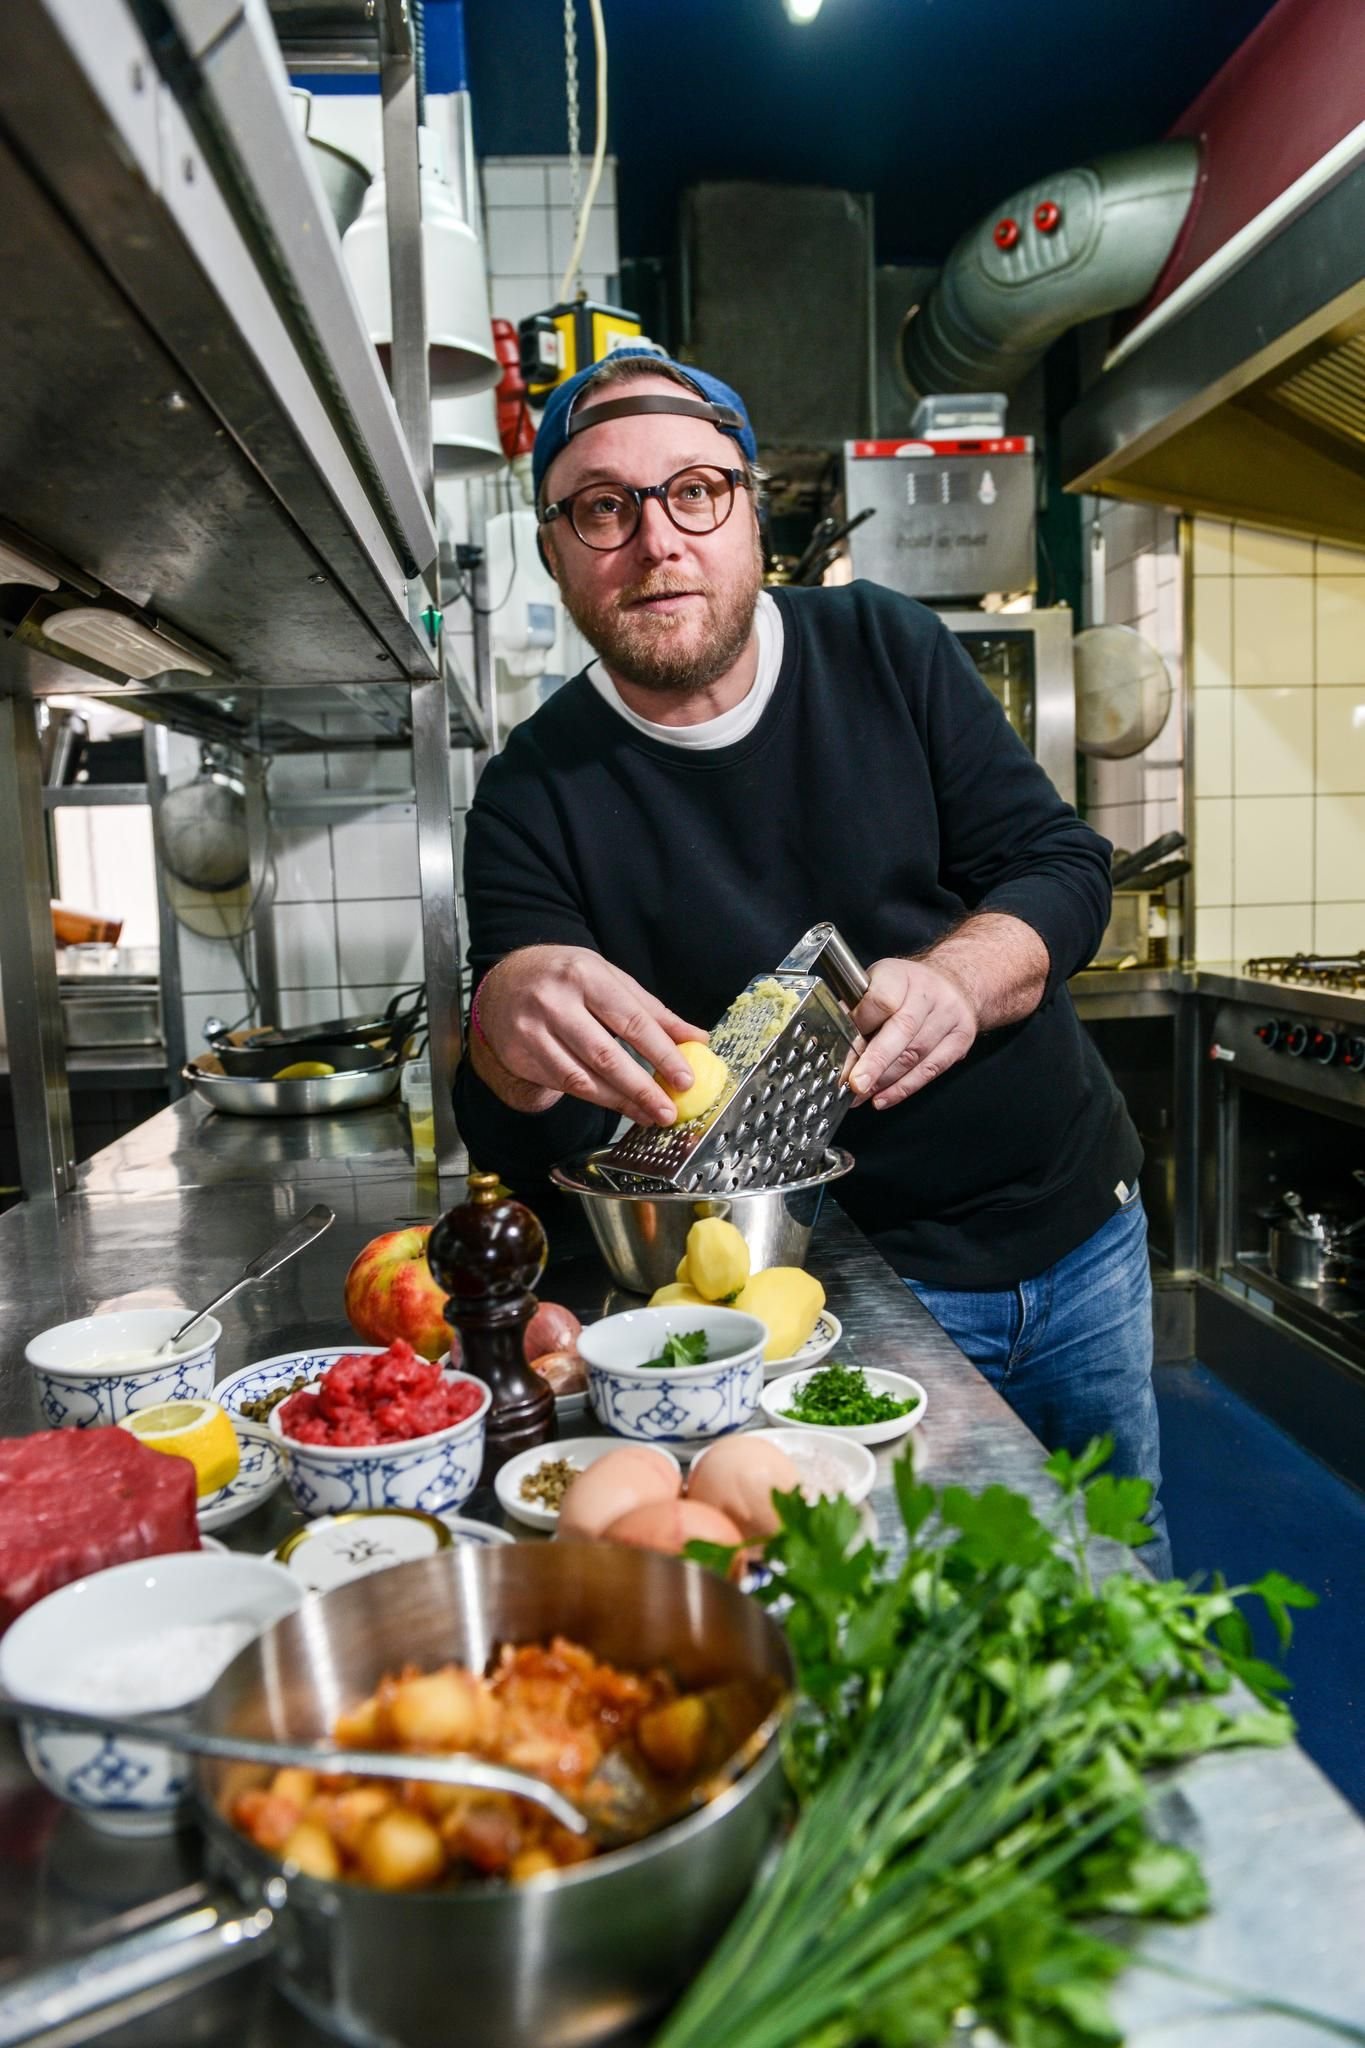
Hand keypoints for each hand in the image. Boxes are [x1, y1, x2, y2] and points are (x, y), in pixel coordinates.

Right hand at [471, 945, 707, 1124]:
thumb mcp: (608, 978)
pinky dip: (594, 1098)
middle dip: (642, 1088)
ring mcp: (531, 1031)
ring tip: (647, 1115)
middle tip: (667, 1110)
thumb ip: (651, 1010)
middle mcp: (554, 1002)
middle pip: (605, 1055)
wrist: (502, 982)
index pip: (631, 1020)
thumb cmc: (565, 978)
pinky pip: (562, 1084)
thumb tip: (696, 1038)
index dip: (662, 1054)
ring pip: (581, 1078)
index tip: (685, 1079)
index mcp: (585, 975)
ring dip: (619, 1102)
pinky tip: (616, 1104)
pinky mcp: (518, 1055)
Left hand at [846, 956, 979, 1108]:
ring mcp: (948, 1016)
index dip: (861, 1025)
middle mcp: (928, 993)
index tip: (842, 1045)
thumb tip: (832, 1038)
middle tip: (854, 1084)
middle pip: (902, 1030)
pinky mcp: (960, 1040)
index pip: (882, 1000)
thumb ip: (856, 1008)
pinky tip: (883, 1098)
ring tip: (860, 1095)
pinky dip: (904, 1088)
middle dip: (875, 1062)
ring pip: (915, 1054)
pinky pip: (931, 1070)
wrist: (955, 981)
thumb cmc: (906, 986)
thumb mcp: (877, 982)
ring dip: (884, 1081)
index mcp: (901, 975)